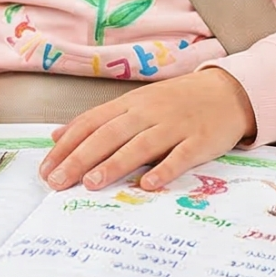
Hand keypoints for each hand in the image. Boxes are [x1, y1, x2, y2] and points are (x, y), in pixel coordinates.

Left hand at [41, 68, 257, 192]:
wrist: (229, 92)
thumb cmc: (178, 102)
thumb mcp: (135, 104)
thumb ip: (99, 120)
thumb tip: (56, 135)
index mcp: (131, 104)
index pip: (91, 123)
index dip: (66, 146)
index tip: (46, 169)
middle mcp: (149, 113)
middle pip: (109, 135)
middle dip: (81, 158)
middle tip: (58, 182)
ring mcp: (176, 125)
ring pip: (140, 145)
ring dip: (114, 164)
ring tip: (92, 183)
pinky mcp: (200, 140)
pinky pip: (181, 156)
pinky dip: (164, 170)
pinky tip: (148, 184)